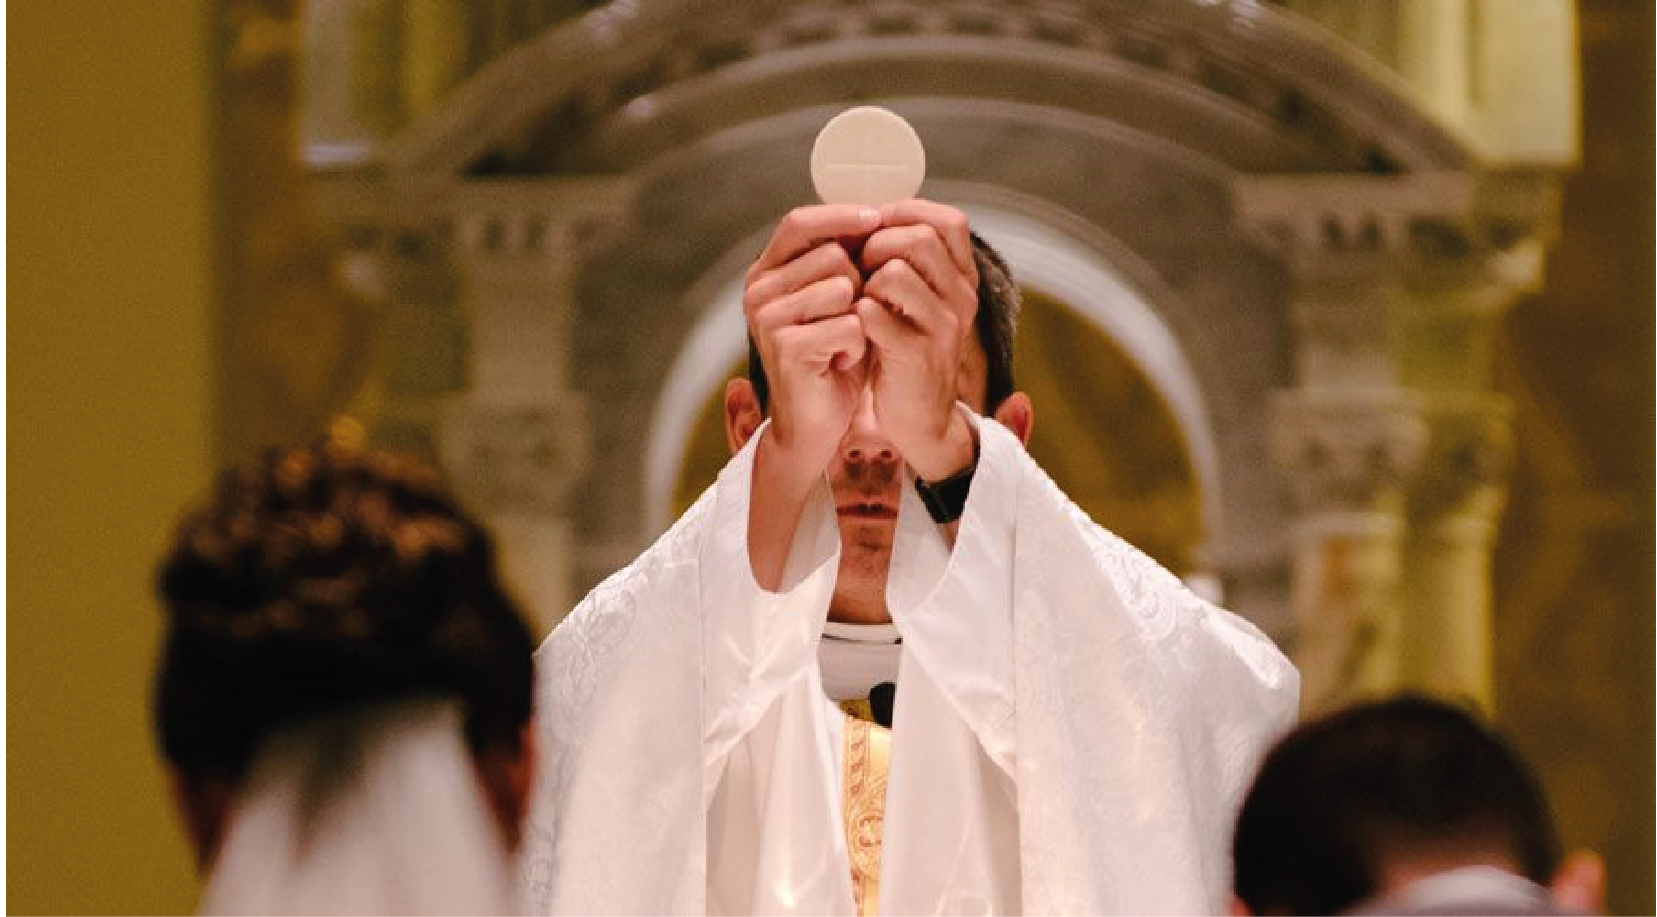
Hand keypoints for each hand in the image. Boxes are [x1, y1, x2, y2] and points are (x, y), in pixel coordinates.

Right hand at [743, 204, 882, 492]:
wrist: (816, 423)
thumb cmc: (832, 356)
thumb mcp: (838, 300)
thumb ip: (845, 259)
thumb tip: (875, 211)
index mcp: (766, 273)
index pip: (799, 223)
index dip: (840, 216)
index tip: (878, 218)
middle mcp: (758, 291)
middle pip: (831, 255)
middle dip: (858, 283)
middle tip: (850, 318)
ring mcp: (767, 318)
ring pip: (842, 287)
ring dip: (859, 316)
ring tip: (844, 341)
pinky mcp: (786, 347)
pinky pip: (848, 324)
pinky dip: (857, 345)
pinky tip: (841, 361)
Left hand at [854, 200, 979, 480]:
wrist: (921, 422)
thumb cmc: (907, 353)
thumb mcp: (918, 303)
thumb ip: (908, 263)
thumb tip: (871, 215)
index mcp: (963, 281)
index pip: (948, 221)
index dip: (907, 214)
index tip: (876, 229)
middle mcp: (961, 299)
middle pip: (918, 238)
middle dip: (876, 245)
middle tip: (860, 268)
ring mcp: (943, 328)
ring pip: (894, 272)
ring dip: (864, 281)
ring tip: (859, 302)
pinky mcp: (916, 356)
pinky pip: (874, 313)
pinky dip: (855, 315)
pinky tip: (854, 329)